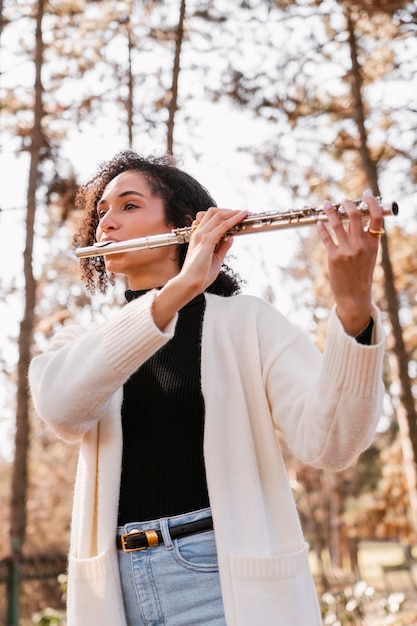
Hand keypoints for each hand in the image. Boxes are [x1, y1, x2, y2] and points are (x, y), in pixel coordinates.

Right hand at [152, 208, 246, 329]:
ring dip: (233, 213)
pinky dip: (233, 220)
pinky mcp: (207, 241)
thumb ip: (222, 247)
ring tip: (244, 213)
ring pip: (218, 216)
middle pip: (213, 212)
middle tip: (242, 213)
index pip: (210, 218)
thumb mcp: (216, 258)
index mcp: (199, 237)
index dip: (224, 214)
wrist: (190, 283)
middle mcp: (199, 233)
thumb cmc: (200, 275)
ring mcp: (202, 235)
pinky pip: (222, 226)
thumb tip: (231, 238)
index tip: (236, 216)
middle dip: (228, 210)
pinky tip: (241, 218)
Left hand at [317, 192, 383, 335]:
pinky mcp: (334, 257)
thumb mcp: (371, 256)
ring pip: (337, 224)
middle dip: (347, 203)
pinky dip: (322, 228)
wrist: (354, 296)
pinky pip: (326, 238)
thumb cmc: (362, 275)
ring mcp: (347, 251)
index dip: (371, 202)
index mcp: (373, 244)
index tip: (366, 194)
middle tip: (342, 199)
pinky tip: (319, 223)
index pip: (376, 217)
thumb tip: (363, 222)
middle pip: (354, 215)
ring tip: (326, 204)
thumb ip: (368, 240)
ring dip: (330, 211)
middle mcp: (361, 245)